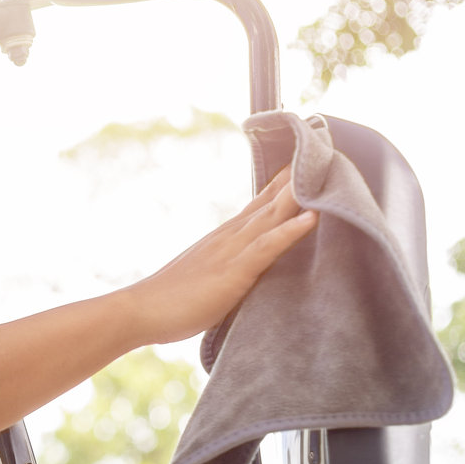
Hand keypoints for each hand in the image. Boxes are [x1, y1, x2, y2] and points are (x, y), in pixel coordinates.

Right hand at [122, 166, 317, 346]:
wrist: (138, 311)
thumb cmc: (167, 302)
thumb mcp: (203, 278)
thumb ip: (224, 269)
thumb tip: (239, 272)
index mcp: (223, 239)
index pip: (260, 204)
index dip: (284, 185)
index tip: (307, 165)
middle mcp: (229, 237)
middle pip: (272, 201)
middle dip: (300, 179)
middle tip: (326, 152)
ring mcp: (231, 252)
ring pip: (273, 216)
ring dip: (301, 195)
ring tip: (326, 171)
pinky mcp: (233, 272)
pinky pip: (267, 247)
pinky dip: (289, 231)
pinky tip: (312, 218)